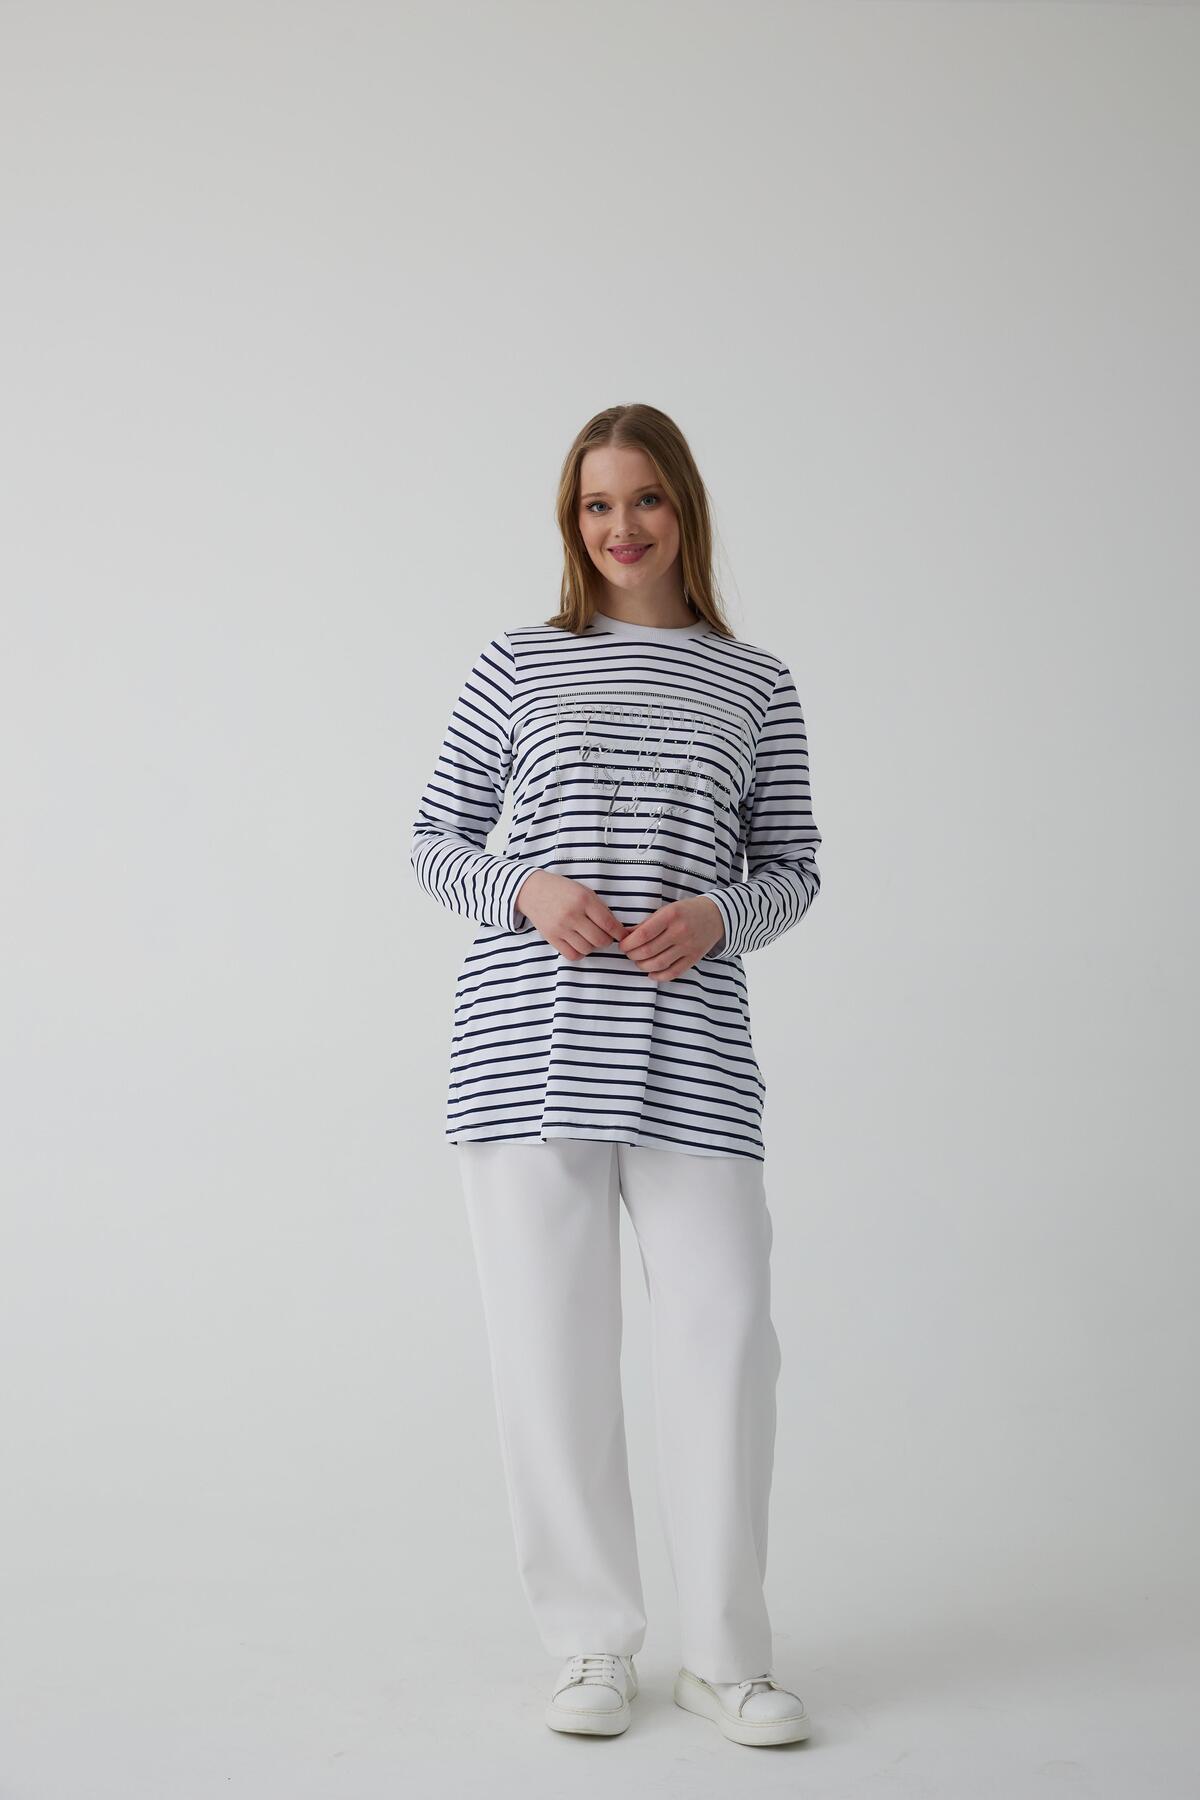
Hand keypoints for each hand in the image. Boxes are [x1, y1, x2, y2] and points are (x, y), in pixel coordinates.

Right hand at [514, 870, 630, 959]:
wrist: (533, 890)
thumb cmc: (563, 890)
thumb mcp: (584, 891)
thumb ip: (600, 908)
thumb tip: (617, 929)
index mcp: (584, 900)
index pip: (609, 924)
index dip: (620, 933)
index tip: (624, 936)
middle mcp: (572, 914)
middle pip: (600, 940)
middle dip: (607, 941)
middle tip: (605, 936)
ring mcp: (560, 927)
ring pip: (587, 949)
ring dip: (592, 946)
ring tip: (589, 937)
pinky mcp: (551, 937)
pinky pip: (572, 955)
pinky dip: (579, 952)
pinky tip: (579, 943)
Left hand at [619, 897, 724, 980]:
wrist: (716, 916)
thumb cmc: (686, 911)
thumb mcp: (666, 910)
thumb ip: (646, 923)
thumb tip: (625, 936)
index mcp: (670, 915)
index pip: (643, 934)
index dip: (628, 943)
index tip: (623, 945)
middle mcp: (680, 931)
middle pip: (648, 951)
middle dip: (632, 955)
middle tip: (629, 953)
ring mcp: (688, 946)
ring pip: (659, 964)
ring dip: (643, 966)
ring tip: (639, 961)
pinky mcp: (694, 958)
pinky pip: (673, 973)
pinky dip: (658, 976)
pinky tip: (651, 972)